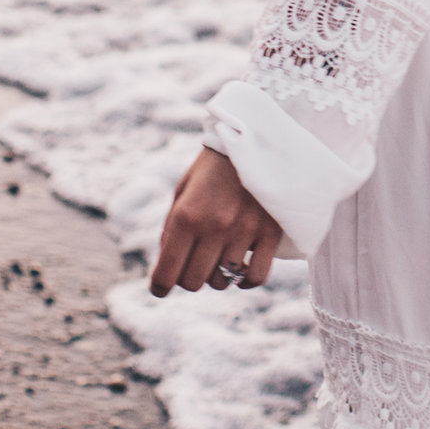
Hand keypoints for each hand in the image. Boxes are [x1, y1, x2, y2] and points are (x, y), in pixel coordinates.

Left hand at [150, 148, 283, 294]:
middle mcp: (214, 227)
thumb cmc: (212, 168)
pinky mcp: (269, 232)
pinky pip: (256, 276)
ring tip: (218, 259)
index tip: (161, 288)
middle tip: (192, 265)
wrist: (254, 140)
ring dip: (217, 276)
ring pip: (223, 281)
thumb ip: (171, 230)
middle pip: (194, 281)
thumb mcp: (182, 192)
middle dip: (188, 278)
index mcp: (186, 216)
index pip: (167, 272)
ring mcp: (244, 231)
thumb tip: (166, 267)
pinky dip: (245, 281)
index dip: (160, 287)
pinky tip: (240, 272)